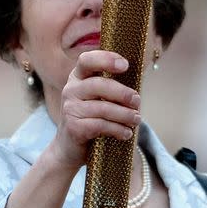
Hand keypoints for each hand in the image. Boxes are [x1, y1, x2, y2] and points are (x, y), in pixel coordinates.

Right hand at [50, 50, 140, 172]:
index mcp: (77, 77)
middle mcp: (70, 89)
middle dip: (122, 93)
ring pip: (103, 108)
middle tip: (137, 101)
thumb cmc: (90, 119)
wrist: (69, 148)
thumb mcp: (98, 99)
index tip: (125, 65)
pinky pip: (100, 125)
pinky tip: (126, 133)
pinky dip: (117, 129)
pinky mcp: (73, 127)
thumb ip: (112, 88)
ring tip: (136, 120)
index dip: (106, 59)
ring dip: (125, 115)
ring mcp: (70, 108)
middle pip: (99, 85)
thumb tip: (137, 90)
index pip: (87, 60)